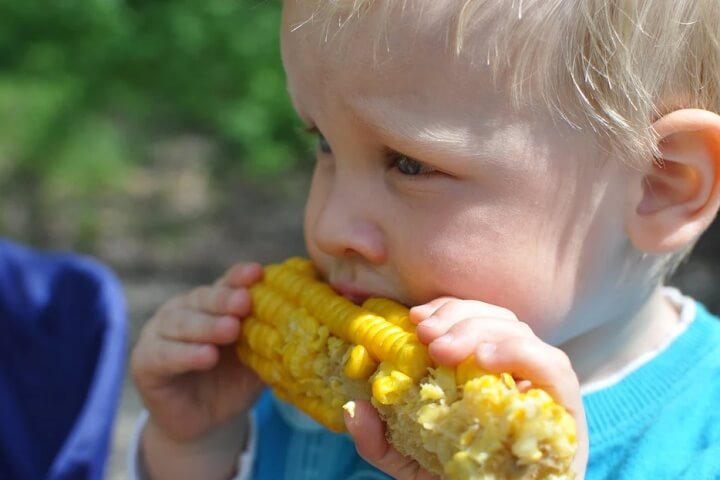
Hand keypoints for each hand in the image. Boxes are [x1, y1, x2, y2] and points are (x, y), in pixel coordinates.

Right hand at [130, 262, 265, 443]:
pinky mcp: (145, 361)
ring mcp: (159, 333)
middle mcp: (183, 310)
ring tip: (231, 329)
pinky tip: (206, 356)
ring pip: (181, 323)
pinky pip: (164, 355)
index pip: (226, 284)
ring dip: (207, 325)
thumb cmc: (234, 381)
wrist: (206, 422)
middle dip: (224, 300)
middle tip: (245, 302)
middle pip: (202, 299)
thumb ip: (272, 337)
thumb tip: (307, 318)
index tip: (257, 273)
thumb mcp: (257, 358)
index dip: (239, 277)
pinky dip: (185, 354)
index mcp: (211, 303)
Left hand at [346, 297, 587, 479]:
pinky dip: (520, 353)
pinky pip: (554, 368)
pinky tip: (485, 358)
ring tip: (443, 348)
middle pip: (497, 319)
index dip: (447, 309)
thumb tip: (355, 409)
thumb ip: (381, 440)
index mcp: (485, 373)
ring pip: (521, 332)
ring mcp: (543, 388)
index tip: (415, 317)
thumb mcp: (411, 463)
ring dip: (480, 329)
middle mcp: (518, 373)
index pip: (474, 319)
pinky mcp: (565, 409)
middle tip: (425, 334)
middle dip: (459, 316)